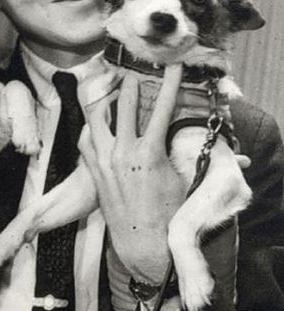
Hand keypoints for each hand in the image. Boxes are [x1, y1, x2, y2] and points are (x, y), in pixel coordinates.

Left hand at [79, 64, 185, 283]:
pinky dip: (92, 127)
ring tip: (111, 92)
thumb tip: (224, 151)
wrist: (142, 244)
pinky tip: (98, 123)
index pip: (162, 108)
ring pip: (98, 117)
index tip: (173, 66)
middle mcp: (123, 151)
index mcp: (149, 152)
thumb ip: (189, 156)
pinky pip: (87, 138)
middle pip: (125, 104)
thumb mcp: (182, 181)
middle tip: (133, 74)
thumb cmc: (167, 214)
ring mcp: (104, 159)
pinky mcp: (93, 169)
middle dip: (130, 84)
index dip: (170, 84)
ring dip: (106, 101)